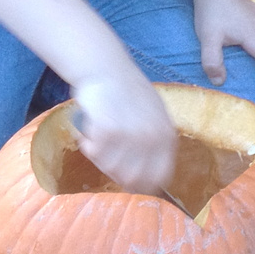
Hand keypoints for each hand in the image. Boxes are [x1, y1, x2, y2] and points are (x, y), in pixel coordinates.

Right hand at [71, 70, 176, 193]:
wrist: (108, 67)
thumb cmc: (130, 92)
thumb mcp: (155, 116)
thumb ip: (156, 144)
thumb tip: (152, 181)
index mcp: (167, 136)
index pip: (158, 178)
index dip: (142, 186)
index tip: (128, 182)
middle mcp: (152, 138)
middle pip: (132, 179)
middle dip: (116, 173)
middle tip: (108, 157)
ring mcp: (130, 134)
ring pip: (110, 168)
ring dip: (100, 157)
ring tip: (100, 138)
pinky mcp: (107, 129)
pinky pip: (93, 152)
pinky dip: (87, 145)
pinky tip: (90, 130)